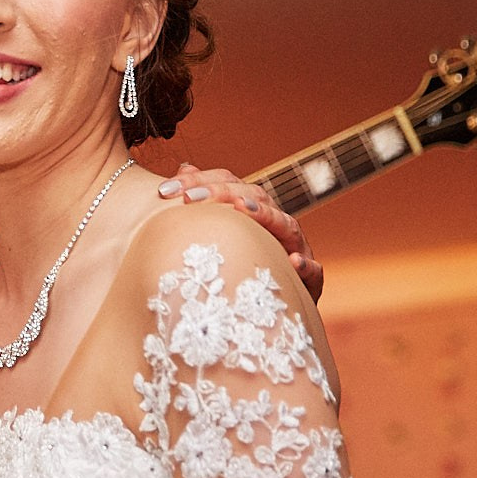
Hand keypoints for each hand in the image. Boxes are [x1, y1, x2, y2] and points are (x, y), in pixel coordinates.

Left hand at [159, 164, 323, 301]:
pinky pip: (313, 271)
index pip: (230, 183)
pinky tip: (292, 262)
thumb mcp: (218, 236)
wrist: (271, 310)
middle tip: (190, 198)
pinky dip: (306, 266)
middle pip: (255, 197)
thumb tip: (185, 166)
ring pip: (287, 225)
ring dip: (266, 216)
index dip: (199, 182)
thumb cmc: (238, 269)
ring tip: (244, 209)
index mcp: (253, 212)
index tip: (163, 191)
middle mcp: (275, 225)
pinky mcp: (310, 281)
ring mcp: (296, 250)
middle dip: (222, 193)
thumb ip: (204, 203)